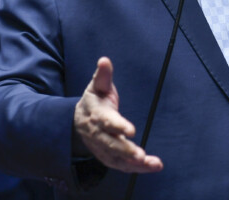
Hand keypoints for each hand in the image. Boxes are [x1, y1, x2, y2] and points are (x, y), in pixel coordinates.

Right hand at [73, 57, 163, 173]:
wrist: (76, 122)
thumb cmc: (94, 100)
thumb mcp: (96, 86)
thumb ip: (102, 75)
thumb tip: (104, 60)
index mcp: (97, 115)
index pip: (107, 122)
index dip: (118, 126)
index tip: (131, 130)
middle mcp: (99, 135)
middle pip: (111, 145)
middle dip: (126, 151)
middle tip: (141, 155)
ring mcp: (102, 148)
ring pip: (117, 159)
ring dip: (133, 163)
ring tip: (151, 163)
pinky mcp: (108, 157)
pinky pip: (121, 165)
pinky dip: (136, 168)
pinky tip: (152, 166)